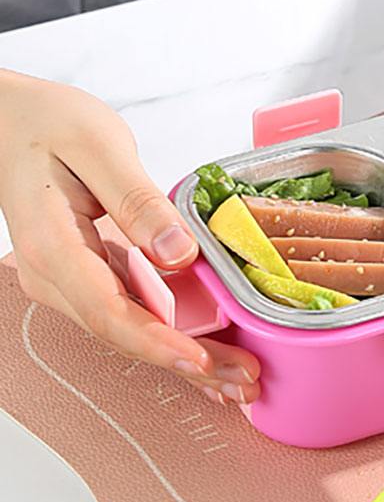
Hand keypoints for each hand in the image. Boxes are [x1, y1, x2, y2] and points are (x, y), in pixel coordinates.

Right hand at [0, 71, 259, 402]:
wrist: (10, 120)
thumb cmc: (46, 124)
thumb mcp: (98, 146)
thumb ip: (138, 201)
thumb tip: (178, 252)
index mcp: (51, 245)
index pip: (108, 310)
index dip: (157, 342)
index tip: (200, 360)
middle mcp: (53, 274)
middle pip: (123, 333)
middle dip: (186, 363)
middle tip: (242, 381)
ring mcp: (66, 279)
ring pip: (128, 330)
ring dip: (183, 356)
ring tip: (236, 378)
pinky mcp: (84, 274)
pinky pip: (129, 312)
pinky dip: (170, 334)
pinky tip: (207, 350)